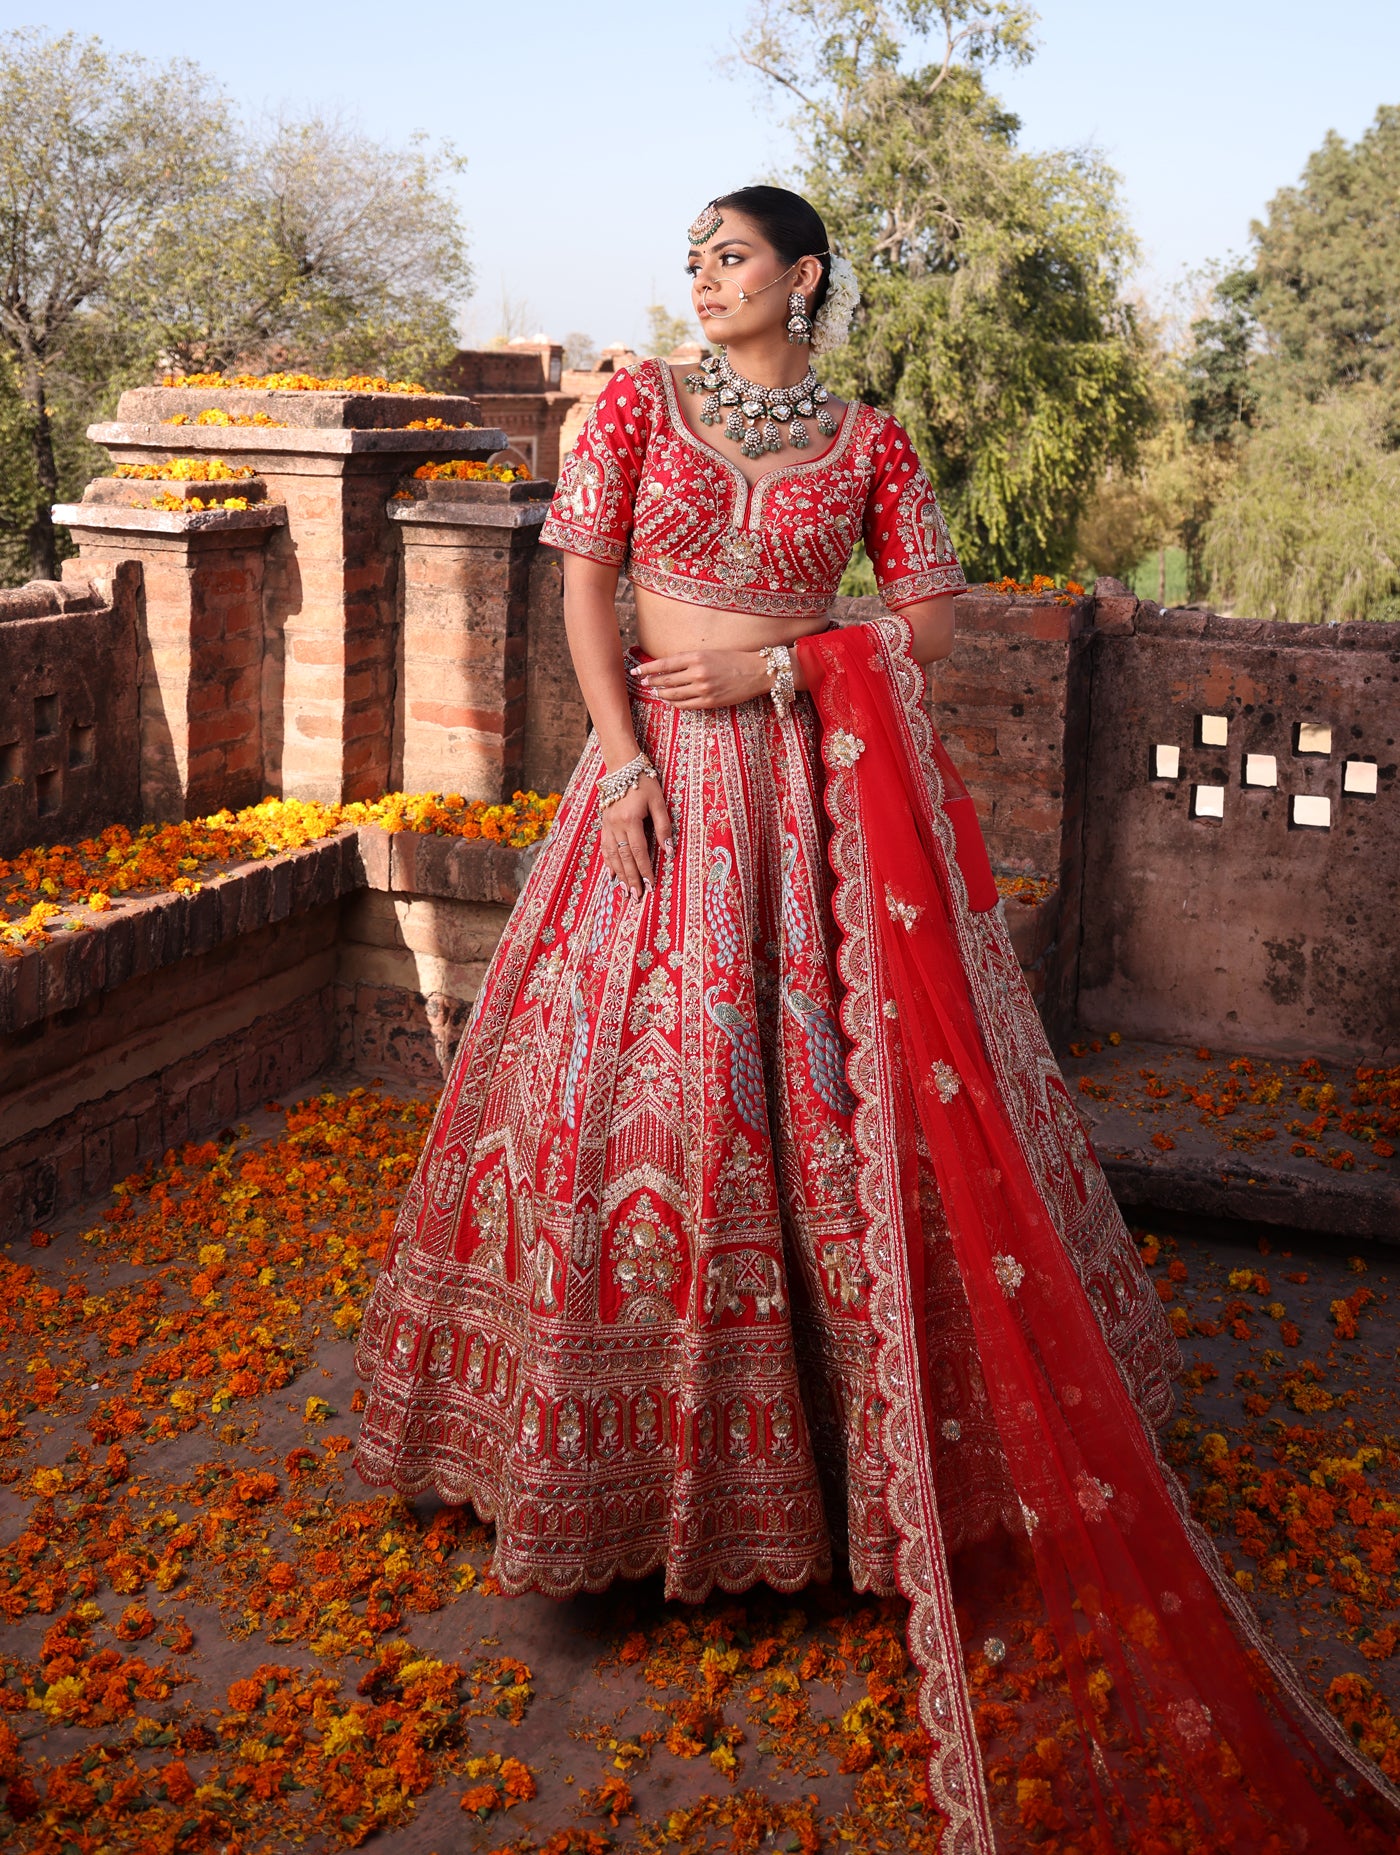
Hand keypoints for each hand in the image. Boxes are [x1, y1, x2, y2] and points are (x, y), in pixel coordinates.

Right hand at [600, 767, 671, 899]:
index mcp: (631, 819)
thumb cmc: (644, 782)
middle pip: (624, 858)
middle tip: (636, 897)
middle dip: (631, 879)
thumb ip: (664, 827)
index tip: (651, 885)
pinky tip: (612, 875)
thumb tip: (669, 851)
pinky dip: (608, 863)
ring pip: (612, 855)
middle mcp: (616, 824)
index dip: (645, 869)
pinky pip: (605, 847)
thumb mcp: (659, 802)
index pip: (639, 851)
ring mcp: (607, 825)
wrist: (622, 766)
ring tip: (625, 891)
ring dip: (619, 875)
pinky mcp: (603, 824)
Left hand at [639, 649, 770, 708]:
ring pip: (674, 694)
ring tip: (655, 692)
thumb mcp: (710, 653)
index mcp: (697, 656)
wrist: (757, 672)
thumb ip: (690, 659)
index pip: (665, 663)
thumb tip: (669, 666)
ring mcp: (703, 689)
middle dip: (652, 682)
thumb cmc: (734, 660)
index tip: (637, 671)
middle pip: (666, 679)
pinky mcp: (710, 702)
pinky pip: (685, 705)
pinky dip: (675, 703)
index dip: (648, 668)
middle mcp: (698, 672)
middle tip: (643, 683)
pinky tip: (670, 701)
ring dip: (661, 693)